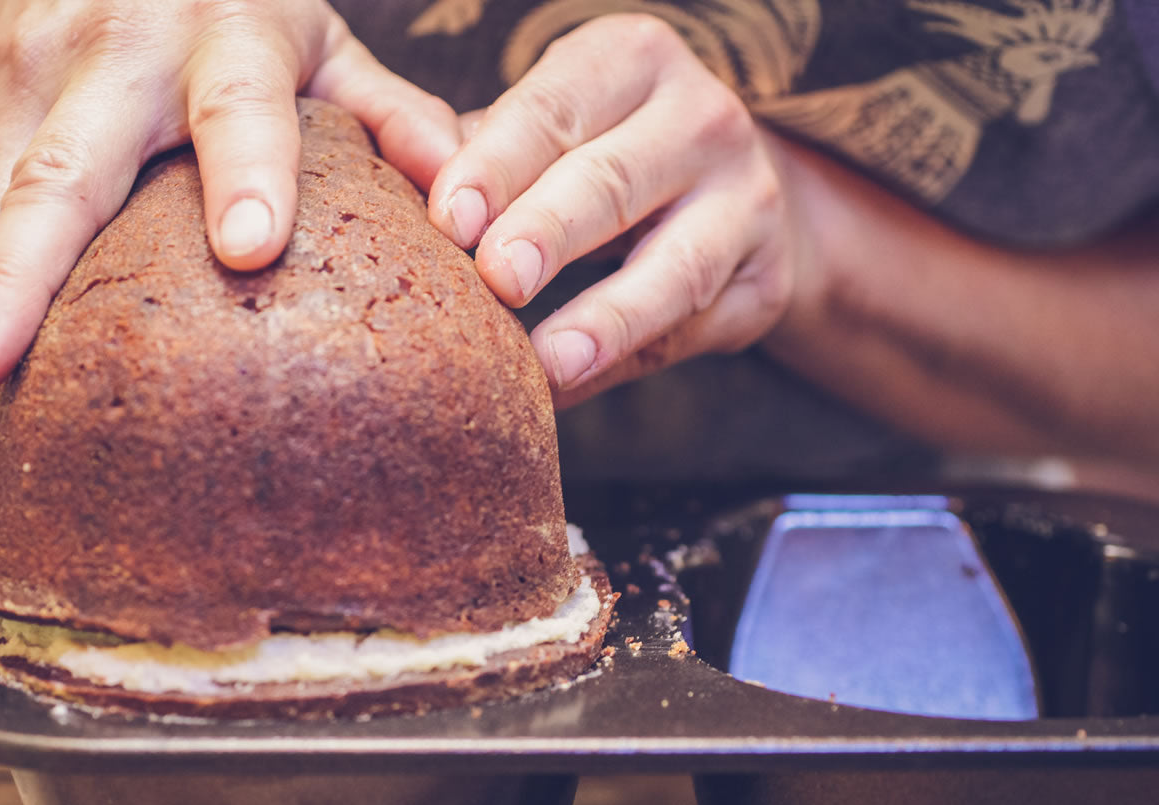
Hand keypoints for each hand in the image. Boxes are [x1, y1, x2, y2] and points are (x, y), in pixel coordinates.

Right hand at [0, 0, 459, 481]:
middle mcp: (109, 57)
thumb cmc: (221, 0)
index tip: (251, 247)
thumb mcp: (316, 37)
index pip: (238, 106)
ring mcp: (23, 85)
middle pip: (63, 175)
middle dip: (24, 279)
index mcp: (222, 34)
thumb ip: (387, 116)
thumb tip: (466, 213)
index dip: (246, 171)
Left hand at [426, 13, 799, 406]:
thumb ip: (478, 153)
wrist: (728, 194)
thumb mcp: (545, 131)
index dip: (498, 164)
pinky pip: (684, 333)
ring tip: (551, 362)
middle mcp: (701, 118)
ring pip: (674, 266)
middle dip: (550, 231)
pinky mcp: (763, 282)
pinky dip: (620, 366)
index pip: (555, 109)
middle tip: (495, 278)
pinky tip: (567, 389)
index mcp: (631, 61)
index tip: (449, 218)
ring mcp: (746, 201)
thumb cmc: (594, 156)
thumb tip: (394, 183)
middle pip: (614, 180)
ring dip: (607, 319)